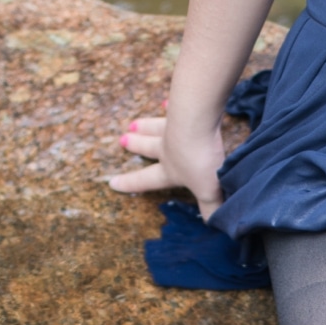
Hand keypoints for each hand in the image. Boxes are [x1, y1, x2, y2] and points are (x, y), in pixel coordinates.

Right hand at [107, 103, 226, 216]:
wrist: (200, 124)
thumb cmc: (202, 161)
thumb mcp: (208, 190)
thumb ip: (211, 207)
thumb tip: (213, 224)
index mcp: (170, 169)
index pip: (147, 180)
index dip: (130, 184)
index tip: (112, 183)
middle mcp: (168, 147)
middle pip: (149, 146)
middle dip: (136, 145)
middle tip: (122, 140)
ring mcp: (174, 126)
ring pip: (157, 127)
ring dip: (146, 126)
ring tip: (134, 123)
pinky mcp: (186, 109)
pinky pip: (177, 107)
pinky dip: (171, 105)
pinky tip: (166, 100)